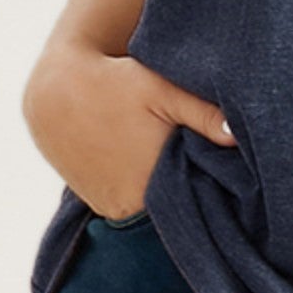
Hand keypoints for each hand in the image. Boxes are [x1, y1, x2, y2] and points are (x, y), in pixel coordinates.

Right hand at [23, 44, 236, 220]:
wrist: (55, 90)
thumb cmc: (114, 84)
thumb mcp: (162, 91)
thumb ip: (203, 115)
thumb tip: (237, 138)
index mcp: (149, 185)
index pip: (193, 197)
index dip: (206, 182)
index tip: (214, 164)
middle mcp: (127, 206)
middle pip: (171, 203)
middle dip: (184, 183)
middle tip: (188, 154)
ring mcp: (108, 208)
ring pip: (149, 203)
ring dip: (158, 186)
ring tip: (160, 154)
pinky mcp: (95, 203)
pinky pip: (128, 201)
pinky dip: (137, 187)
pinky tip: (140, 160)